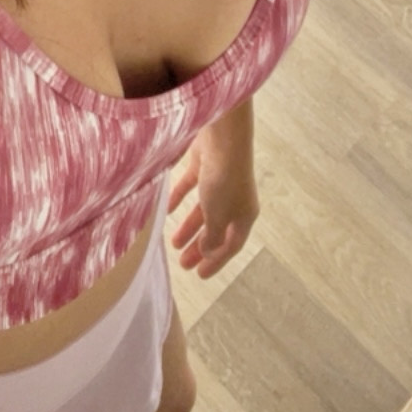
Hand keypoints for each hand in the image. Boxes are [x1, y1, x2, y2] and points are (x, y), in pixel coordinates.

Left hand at [167, 126, 259, 278]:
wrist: (223, 136)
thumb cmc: (224, 179)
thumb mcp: (218, 215)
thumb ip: (212, 236)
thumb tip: (209, 252)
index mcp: (245, 215)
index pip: (232, 244)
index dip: (217, 261)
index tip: (200, 275)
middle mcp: (235, 199)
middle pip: (217, 229)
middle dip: (201, 247)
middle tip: (184, 264)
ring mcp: (219, 181)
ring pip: (204, 210)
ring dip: (189, 226)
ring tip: (173, 244)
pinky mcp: (204, 164)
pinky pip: (191, 188)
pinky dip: (179, 199)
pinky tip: (166, 210)